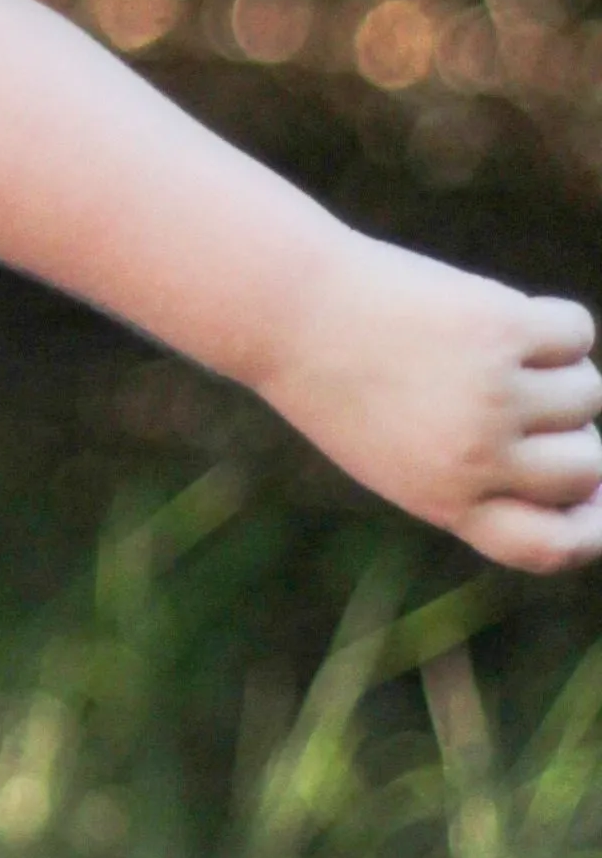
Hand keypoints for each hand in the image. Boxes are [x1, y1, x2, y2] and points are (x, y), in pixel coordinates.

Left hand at [267, 242, 601, 572]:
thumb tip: (592, 467)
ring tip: (494, 352)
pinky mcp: (502, 328)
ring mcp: (493, 394)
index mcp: (446, 502)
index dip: (585, 529)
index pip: (550, 547)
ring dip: (562, 371)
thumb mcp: (397, 455)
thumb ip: (475, 477)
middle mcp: (476, 458)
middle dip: (573, 436)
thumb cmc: (341, 382)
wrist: (288, 310)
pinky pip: (576, 332)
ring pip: (589, 394)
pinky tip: (504, 317)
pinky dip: (555, 324)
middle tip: (523, 398)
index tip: (588, 500)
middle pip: (587, 467)